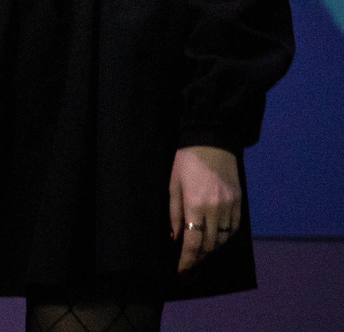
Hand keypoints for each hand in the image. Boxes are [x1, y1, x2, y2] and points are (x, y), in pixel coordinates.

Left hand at [171, 145, 242, 271]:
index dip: (187, 259)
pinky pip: (234, 228)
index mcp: (196, 205)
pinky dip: (225, 237)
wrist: (211, 141)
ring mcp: (230, 206)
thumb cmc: (186, 162)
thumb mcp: (173, 185)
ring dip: (212, 249)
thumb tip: (175, 238)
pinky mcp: (239, 202)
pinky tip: (217, 238)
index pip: (193, 242)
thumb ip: (174, 213)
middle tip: (189, 263)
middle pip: (210, 244)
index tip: (181, 270)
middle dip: (199, 257)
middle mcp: (216, 209)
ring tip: (201, 252)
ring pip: (224, 239)